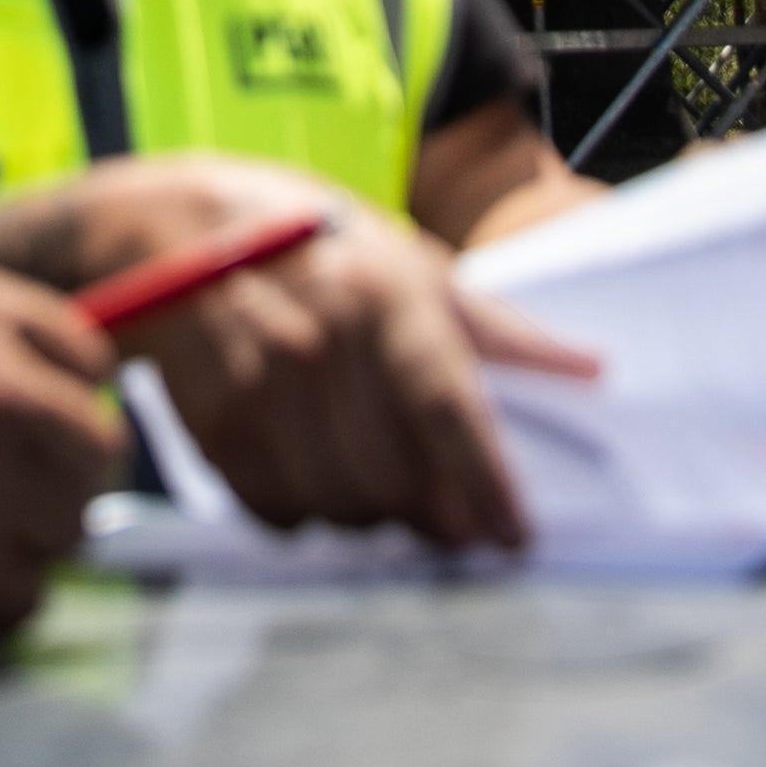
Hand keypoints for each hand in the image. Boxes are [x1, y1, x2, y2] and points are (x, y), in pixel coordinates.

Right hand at [134, 187, 595, 550]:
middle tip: (449, 519)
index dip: (486, 483)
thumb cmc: (315, 244)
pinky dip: (307, 511)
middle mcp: (322, 338)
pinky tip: (313, 469)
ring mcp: (259, 384)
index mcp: (384, 293)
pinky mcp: (213, 423)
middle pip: (396, 480)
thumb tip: (592, 369)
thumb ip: (501, 330)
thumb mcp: (411, 261)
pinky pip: (280, 513)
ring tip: (375, 480)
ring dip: (371, 517)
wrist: (174, 227)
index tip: (517, 539)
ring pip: (341, 507)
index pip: (447, 407)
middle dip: (433, 516)